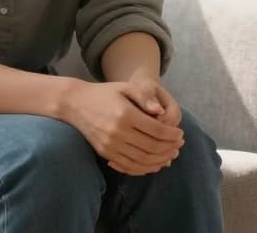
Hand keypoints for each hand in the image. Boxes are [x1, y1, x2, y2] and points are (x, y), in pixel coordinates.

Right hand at [61, 80, 183, 175]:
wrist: (75, 105)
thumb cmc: (105, 93)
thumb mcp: (126, 87)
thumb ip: (145, 97)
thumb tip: (161, 111)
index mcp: (125, 115)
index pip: (156, 130)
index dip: (171, 135)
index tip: (181, 134)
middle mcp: (117, 133)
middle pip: (151, 147)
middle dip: (169, 148)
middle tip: (179, 146)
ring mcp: (110, 145)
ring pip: (141, 160)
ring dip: (159, 160)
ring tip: (171, 156)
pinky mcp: (105, 153)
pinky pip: (128, 166)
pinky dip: (143, 168)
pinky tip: (154, 164)